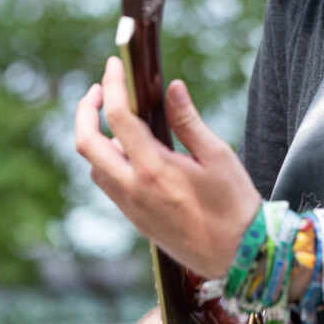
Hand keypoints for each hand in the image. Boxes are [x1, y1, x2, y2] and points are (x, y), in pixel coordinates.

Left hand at [75, 56, 260, 277]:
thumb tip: (172, 88)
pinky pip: (108, 184)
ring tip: (116, 115)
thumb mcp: (218, 156)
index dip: (114, 85)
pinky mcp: (136, 220)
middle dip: (86, 111)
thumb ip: (188, 121)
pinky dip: (107, 159)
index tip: (115, 65)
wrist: (238, 258)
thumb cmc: (234, 205)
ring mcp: (131, 208)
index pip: (119, 118)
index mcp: (154, 170)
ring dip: (95, 137)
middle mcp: (134, 190)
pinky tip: (130, 149)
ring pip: (94, 166)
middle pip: (87, 144)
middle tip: (100, 89)